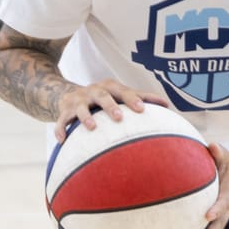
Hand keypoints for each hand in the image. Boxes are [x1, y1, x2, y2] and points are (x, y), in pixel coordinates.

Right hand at [52, 80, 169, 142]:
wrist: (69, 94)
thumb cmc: (104, 97)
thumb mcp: (120, 94)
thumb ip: (142, 98)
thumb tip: (168, 104)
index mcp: (109, 87)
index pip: (123, 91)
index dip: (132, 98)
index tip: (143, 109)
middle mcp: (93, 91)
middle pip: (102, 96)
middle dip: (110, 106)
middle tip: (119, 118)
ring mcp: (77, 101)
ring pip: (80, 108)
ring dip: (85, 117)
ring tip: (91, 128)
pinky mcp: (64, 111)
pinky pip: (60, 121)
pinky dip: (60, 130)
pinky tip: (62, 141)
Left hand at [191, 143, 228, 228]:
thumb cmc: (224, 161)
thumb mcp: (223, 154)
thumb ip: (218, 151)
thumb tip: (211, 145)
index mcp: (228, 191)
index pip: (224, 201)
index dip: (217, 209)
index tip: (208, 215)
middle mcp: (227, 206)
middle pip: (219, 224)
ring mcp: (222, 215)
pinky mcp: (215, 219)